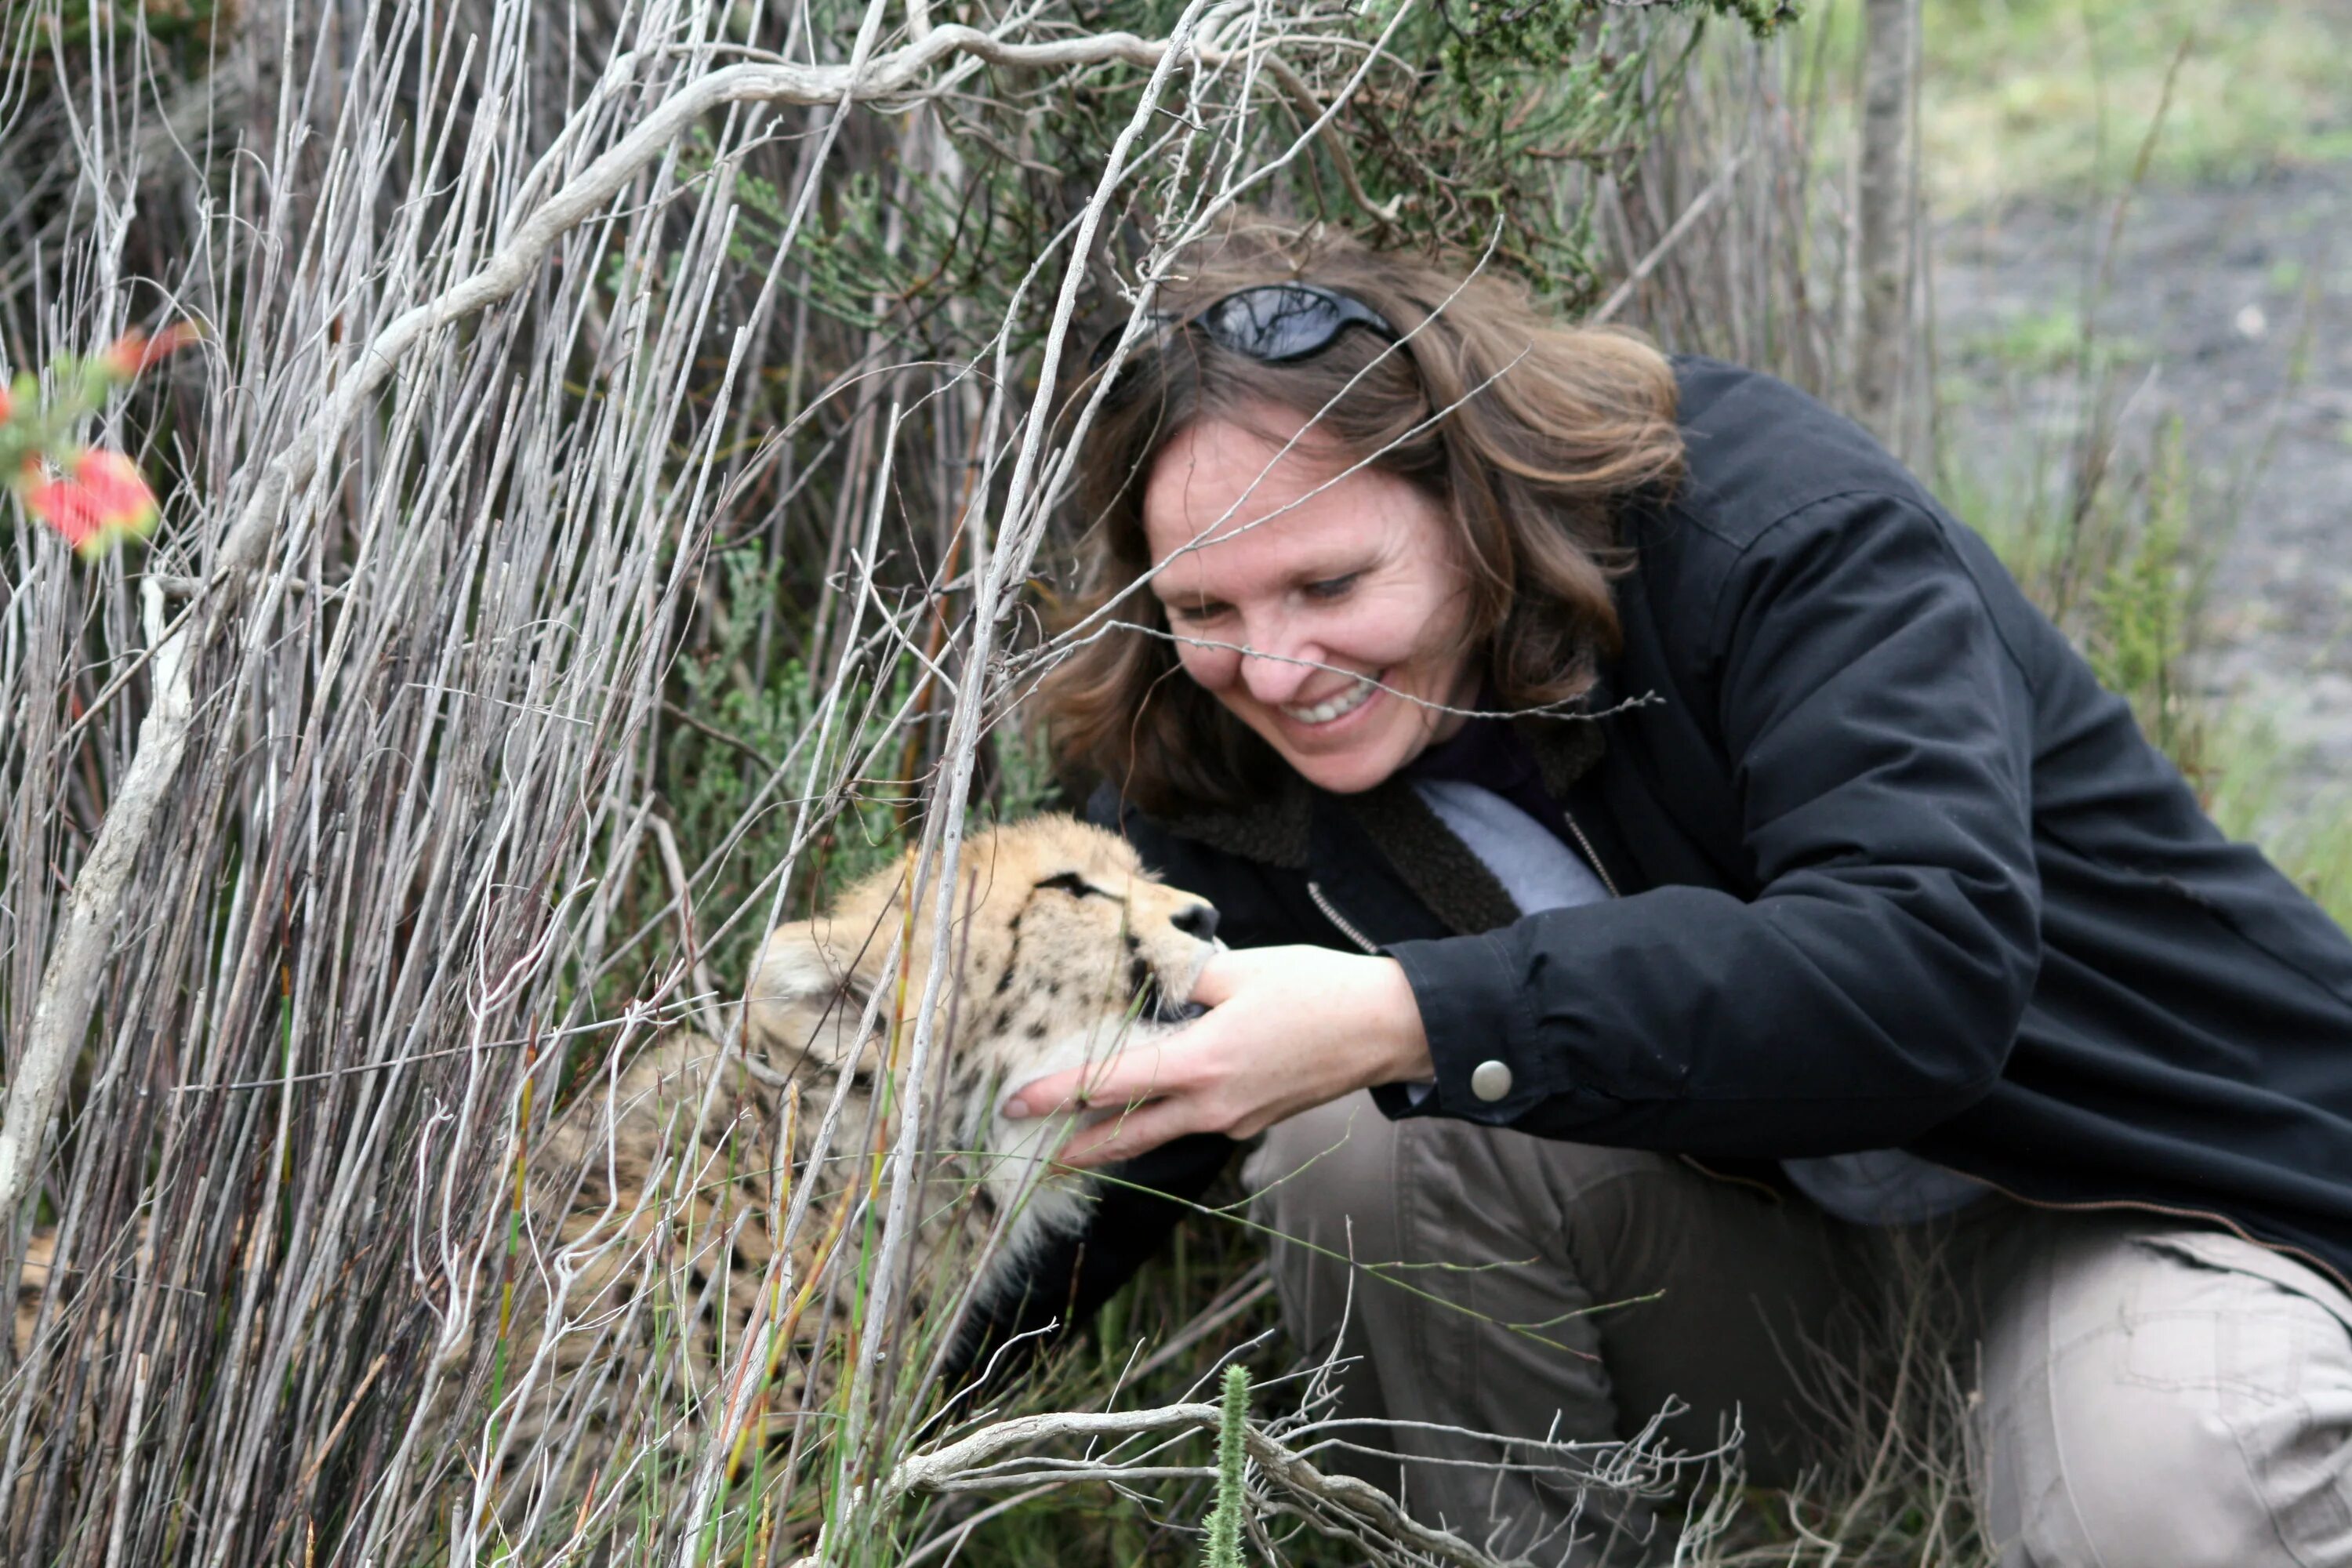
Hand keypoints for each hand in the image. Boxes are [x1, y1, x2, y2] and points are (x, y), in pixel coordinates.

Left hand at [1001, 945, 1433, 1167]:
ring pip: (1161, 1135)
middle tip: (1035, 1151)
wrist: (1386, 1028)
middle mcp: (1211, 1103)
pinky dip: (1164, 1123)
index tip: (1016, 1105)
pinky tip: (1152, 1109)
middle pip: (1127, 1136)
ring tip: (1080, 1139)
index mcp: (1200, 1062)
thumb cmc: (1317, 990)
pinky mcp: (1255, 1119)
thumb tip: (1148, 978)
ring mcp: (1234, 1119)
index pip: (1110, 1085)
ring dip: (1118, 1139)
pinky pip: (1196, 1125)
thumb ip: (1184, 978)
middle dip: (1078, 1146)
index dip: (1057, 1095)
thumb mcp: (1241, 968)